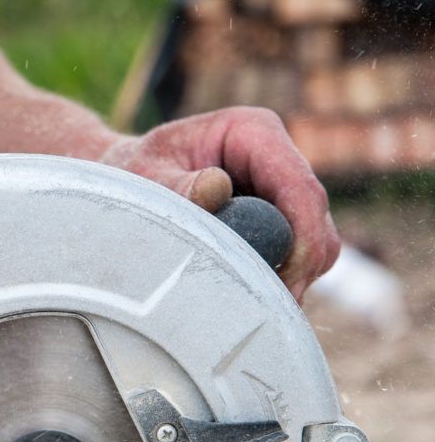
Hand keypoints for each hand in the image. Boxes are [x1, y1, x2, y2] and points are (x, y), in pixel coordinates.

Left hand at [98, 107, 339, 300]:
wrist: (125, 182)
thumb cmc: (132, 175)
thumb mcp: (145, 177)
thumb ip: (177, 186)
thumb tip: (217, 188)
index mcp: (252, 132)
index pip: (299, 187)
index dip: (303, 237)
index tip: (288, 279)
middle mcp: (276, 157)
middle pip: (314, 219)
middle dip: (300, 265)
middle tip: (270, 309)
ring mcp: (280, 191)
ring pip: (315, 242)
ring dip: (291, 276)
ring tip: (254, 308)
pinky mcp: (277, 221)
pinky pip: (296, 255)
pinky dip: (279, 279)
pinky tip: (249, 299)